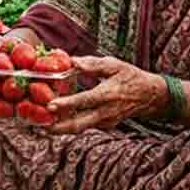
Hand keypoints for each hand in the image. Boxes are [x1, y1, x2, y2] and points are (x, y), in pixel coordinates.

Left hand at [48, 56, 168, 133]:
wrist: (150, 96)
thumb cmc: (130, 77)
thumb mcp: (114, 65)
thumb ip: (92, 64)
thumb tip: (72, 61)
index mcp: (107, 94)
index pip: (84, 101)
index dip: (67, 104)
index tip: (50, 106)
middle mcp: (106, 112)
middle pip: (79, 124)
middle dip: (58, 127)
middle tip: (39, 124)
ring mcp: (106, 121)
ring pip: (81, 128)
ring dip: (62, 127)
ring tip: (43, 123)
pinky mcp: (105, 125)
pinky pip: (86, 126)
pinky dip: (71, 123)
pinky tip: (58, 118)